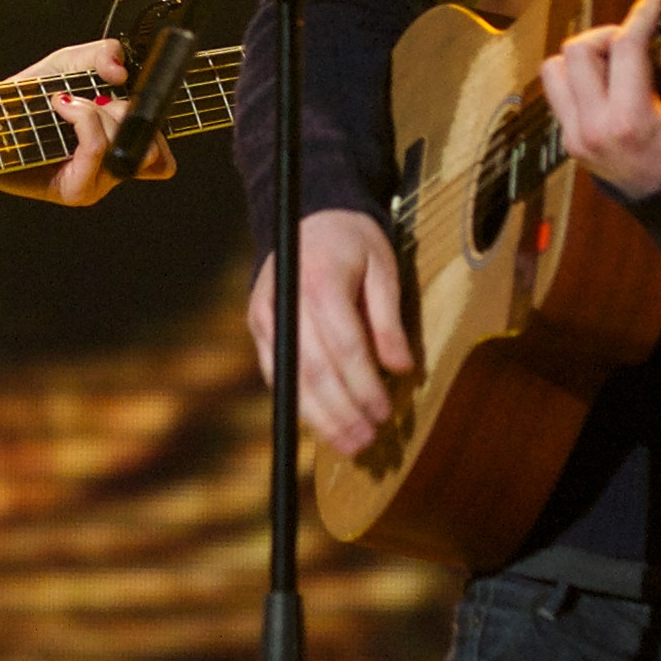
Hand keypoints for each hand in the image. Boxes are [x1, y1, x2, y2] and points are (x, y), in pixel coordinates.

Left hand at [0, 39, 173, 205]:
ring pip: (122, 143)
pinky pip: (98, 149)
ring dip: (97, 112)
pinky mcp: (75, 191)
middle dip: (124, 109)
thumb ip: (103, 54)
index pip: (162, 160)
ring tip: (66, 102)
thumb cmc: (26, 98)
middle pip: (150, 146)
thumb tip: (121, 71)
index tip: (137, 101)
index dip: (159, 134)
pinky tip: (61, 106)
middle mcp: (109, 172)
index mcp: (117, 149)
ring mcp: (95, 185)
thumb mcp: (69, 63)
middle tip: (92, 97)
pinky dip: (83, 119)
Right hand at [246, 208, 410, 458]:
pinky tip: (320, 424)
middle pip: (315, 371)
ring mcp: (267, 317)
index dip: (364, 387)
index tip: (384, 413)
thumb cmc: (352, 241)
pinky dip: (298, 402)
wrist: (308, 216)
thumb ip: (389, 318)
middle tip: (367, 441)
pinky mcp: (259, 327)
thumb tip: (401, 369)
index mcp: (321, 282)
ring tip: (348, 444)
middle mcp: (288, 302)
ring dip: (319, 419)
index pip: (344, 348)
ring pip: (291, 379)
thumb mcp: (383, 266)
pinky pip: (277, 374)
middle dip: (342, 412)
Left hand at [539, 0, 660, 199]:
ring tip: (617, 61)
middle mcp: (593, 129)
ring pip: (555, 68)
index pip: (625, 49)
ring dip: (585, 55)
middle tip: (636, 42)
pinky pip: (557, 90)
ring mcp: (574, 136)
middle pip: (577, 51)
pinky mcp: (567, 139)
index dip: (641, 14)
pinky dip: (578, 75)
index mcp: (631, 122)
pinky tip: (609, 81)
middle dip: (608, 35)